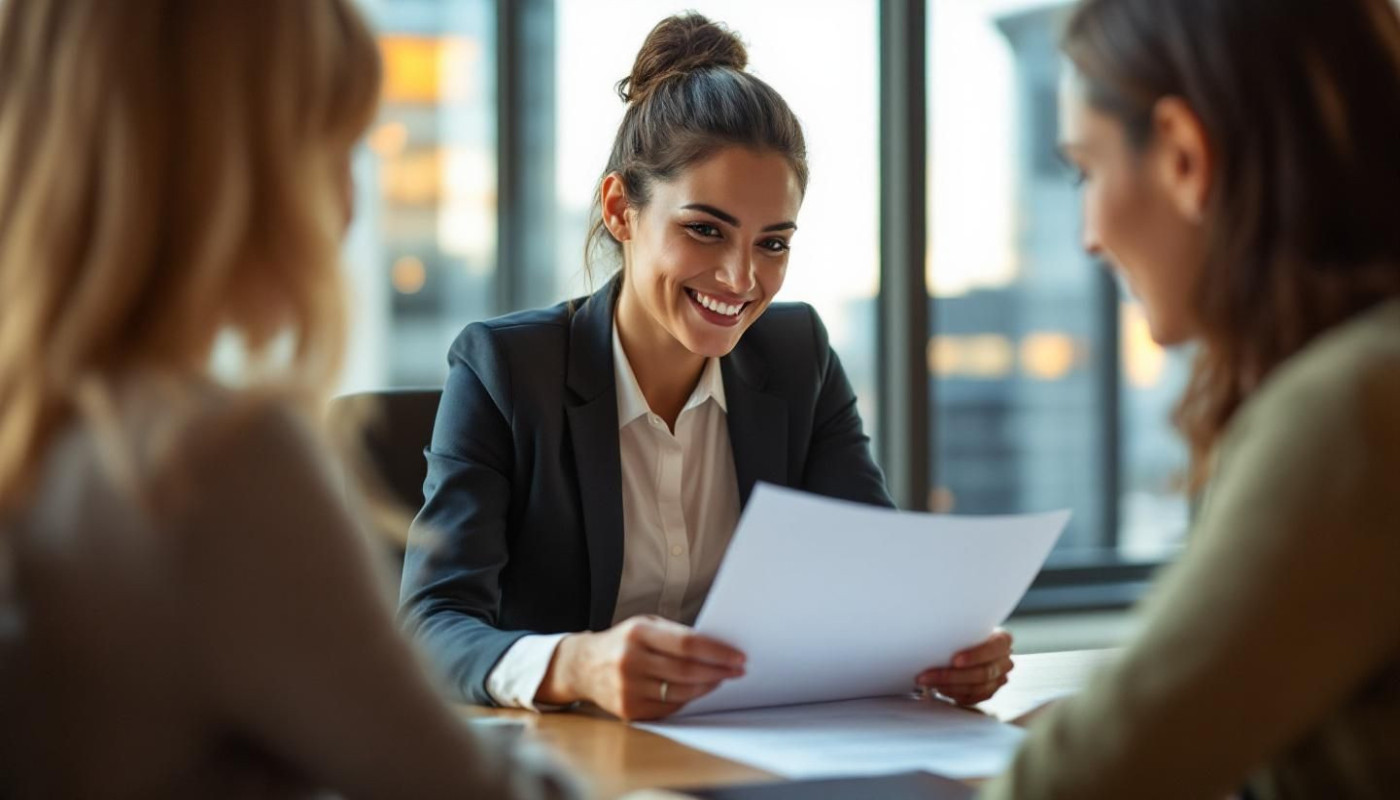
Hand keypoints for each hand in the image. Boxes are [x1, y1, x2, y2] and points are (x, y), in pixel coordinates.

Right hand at [536, 615, 745, 720]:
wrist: (582, 666)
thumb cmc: (623, 642)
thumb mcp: (645, 626)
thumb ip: (677, 634)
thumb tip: (718, 648)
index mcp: (637, 633)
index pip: (687, 644)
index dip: (717, 652)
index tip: (738, 656)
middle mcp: (631, 661)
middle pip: (687, 671)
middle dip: (718, 671)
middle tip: (738, 670)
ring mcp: (628, 688)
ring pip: (681, 693)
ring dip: (707, 687)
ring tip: (721, 679)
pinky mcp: (629, 710)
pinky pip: (669, 708)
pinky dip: (688, 700)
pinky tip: (698, 691)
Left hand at [914, 629, 1012, 705]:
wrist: (973, 643)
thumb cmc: (967, 632)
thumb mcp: (967, 625)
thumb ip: (961, 630)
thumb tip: (934, 632)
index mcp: (1002, 640)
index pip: (992, 649)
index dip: (974, 656)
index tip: (954, 660)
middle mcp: (1004, 661)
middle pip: (983, 673)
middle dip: (952, 675)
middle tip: (928, 675)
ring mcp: (998, 679)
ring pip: (976, 688)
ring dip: (948, 686)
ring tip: (928, 681)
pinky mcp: (989, 692)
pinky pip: (972, 698)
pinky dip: (954, 694)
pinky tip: (939, 687)